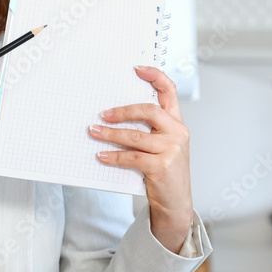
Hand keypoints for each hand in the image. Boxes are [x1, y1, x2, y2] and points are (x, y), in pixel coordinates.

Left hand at [87, 65, 192, 252]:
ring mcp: (172, 150)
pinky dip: (113, 156)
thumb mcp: (162, 146)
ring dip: (111, 134)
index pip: (170, 92)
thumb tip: (113, 115)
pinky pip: (132, 157)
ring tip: (93, 132)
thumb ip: (148, 129)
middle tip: (103, 114)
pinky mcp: (162, 166)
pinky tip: (101, 155)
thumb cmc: (164, 170)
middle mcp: (178, 133)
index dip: (156, 77)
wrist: (176, 202)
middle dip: (124, 110)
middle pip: (150, 111)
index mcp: (177, 123)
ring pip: (136, 136)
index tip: (138, 69)